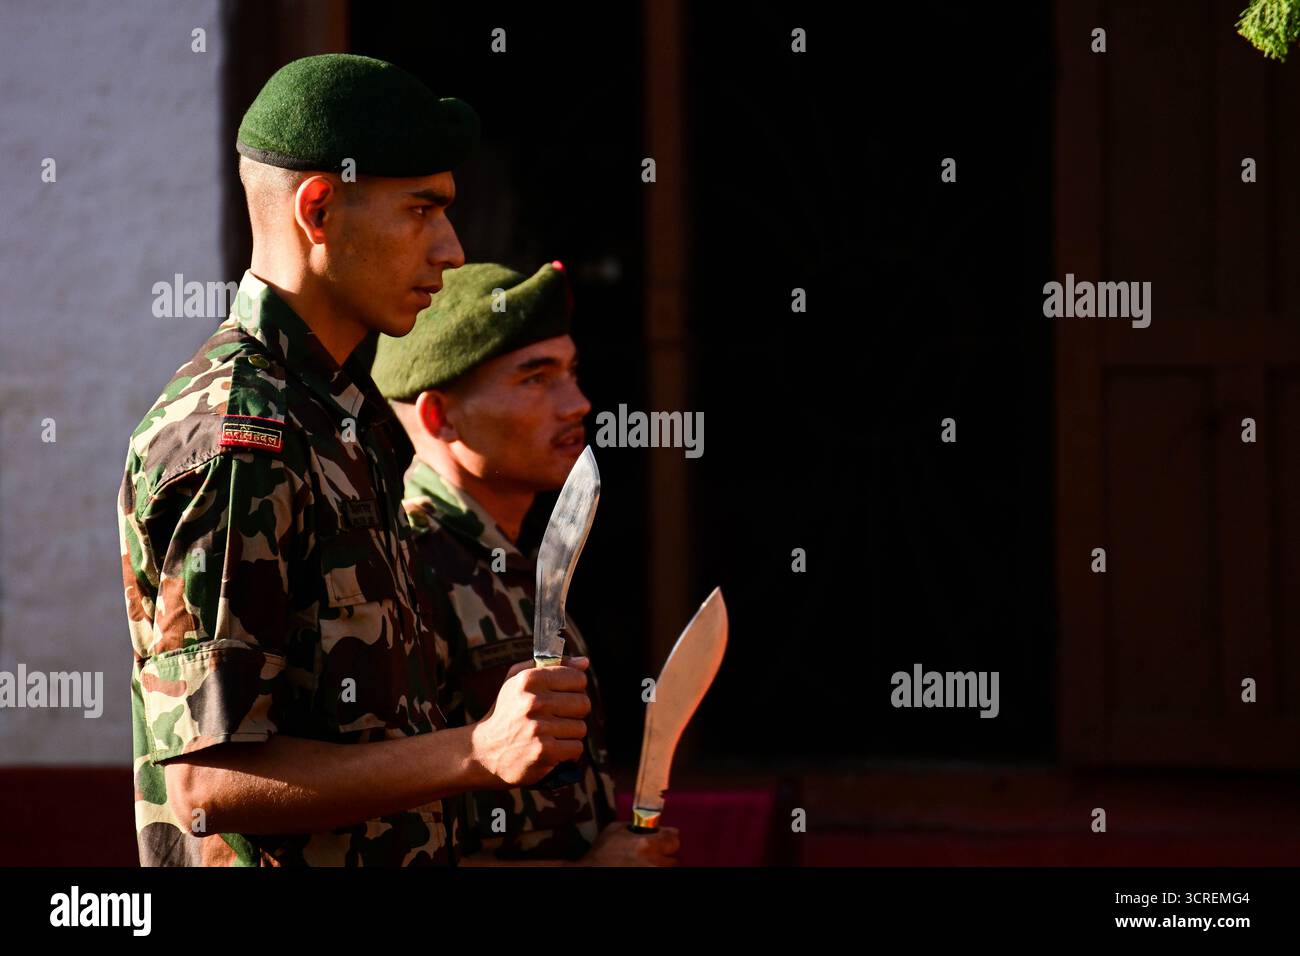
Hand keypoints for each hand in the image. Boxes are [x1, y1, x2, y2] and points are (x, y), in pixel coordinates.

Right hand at [470, 656, 590, 786]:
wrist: (484, 751)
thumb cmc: (508, 711)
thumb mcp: (519, 680)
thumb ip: (553, 665)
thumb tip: (584, 662)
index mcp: (529, 678)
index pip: (578, 677)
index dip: (575, 688)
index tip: (563, 696)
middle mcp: (533, 701)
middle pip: (583, 703)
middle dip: (574, 713)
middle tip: (557, 718)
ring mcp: (538, 727)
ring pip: (581, 727)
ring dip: (569, 734)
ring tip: (550, 735)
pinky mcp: (543, 751)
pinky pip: (576, 748)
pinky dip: (568, 752)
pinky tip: (551, 750)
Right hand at [583, 821, 680, 866]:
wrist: (591, 871)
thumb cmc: (602, 851)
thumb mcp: (615, 829)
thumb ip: (635, 825)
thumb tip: (653, 826)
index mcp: (647, 844)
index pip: (674, 840)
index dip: (670, 839)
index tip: (666, 840)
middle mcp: (653, 862)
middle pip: (675, 860)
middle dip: (667, 856)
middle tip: (658, 855)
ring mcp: (652, 873)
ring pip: (669, 870)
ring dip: (662, 866)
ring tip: (651, 863)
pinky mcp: (647, 879)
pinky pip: (660, 875)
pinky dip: (656, 870)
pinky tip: (646, 867)